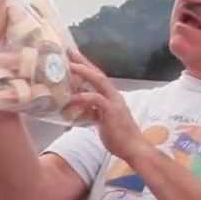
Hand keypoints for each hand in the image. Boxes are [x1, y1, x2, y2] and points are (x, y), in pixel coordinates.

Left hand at [65, 49, 153, 164]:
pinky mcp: (111, 110)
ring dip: (82, 72)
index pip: (98, 77)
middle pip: (97, 73)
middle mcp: (113, 95)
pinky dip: (82, 97)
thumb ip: (93, 112)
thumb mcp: (102, 121)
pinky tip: (71, 99)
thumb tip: (80, 110)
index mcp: (112, 96)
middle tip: (69, 51)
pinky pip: (95, 99)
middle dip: (83, 61)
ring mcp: (114, 101)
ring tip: (68, 67)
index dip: (86, 66)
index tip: (73, 56)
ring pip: (97, 80)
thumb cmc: (118, 137)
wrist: (133, 148)